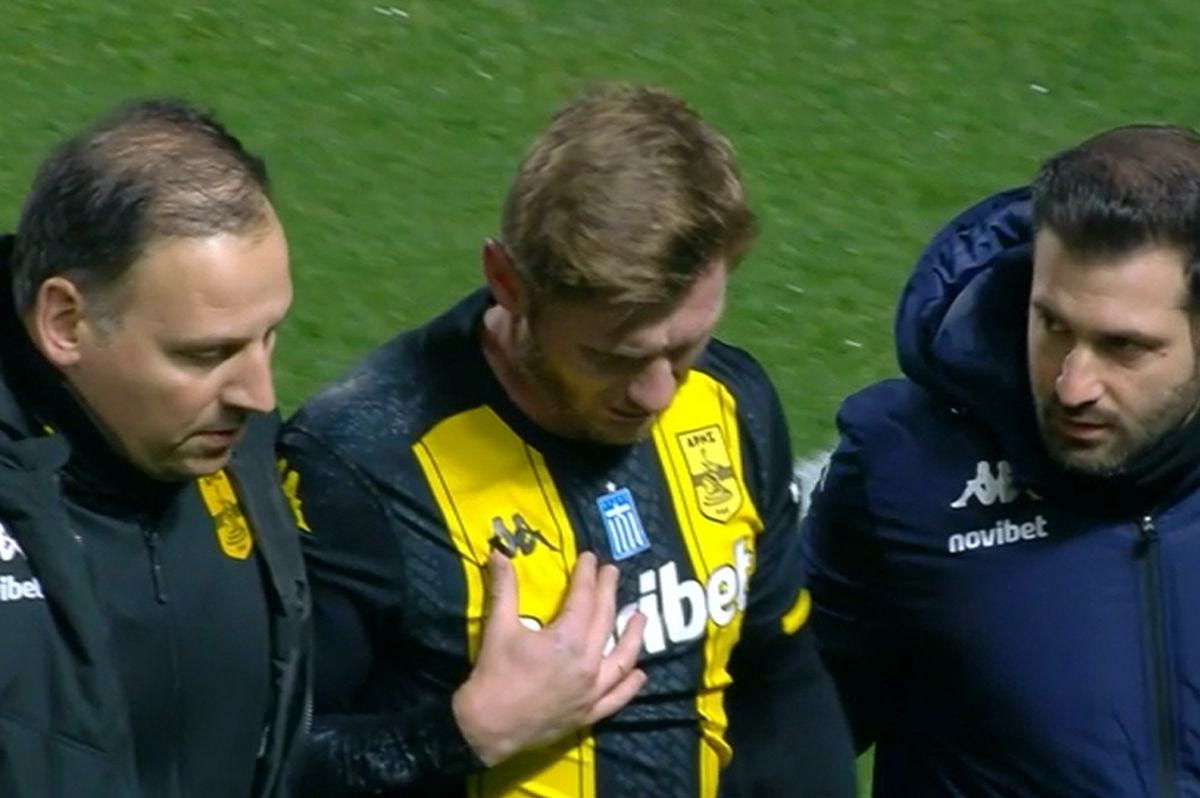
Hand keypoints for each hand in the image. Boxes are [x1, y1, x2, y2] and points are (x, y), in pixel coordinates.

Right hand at [451, 550, 646, 765]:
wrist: (487, 726)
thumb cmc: (494, 674)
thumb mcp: (498, 626)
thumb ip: (504, 588)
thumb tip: (498, 554)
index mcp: (566, 639)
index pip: (584, 598)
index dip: (587, 576)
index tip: (590, 557)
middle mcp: (587, 663)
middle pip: (604, 620)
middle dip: (609, 592)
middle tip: (613, 572)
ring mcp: (591, 691)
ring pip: (621, 659)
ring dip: (634, 636)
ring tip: (641, 617)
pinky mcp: (589, 713)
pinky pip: (617, 698)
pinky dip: (630, 685)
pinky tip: (639, 673)